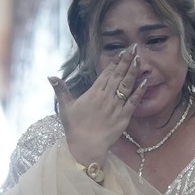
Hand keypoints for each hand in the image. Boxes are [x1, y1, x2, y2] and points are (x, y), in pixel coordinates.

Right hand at [51, 47, 147, 168]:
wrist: (85, 146)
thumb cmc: (74, 127)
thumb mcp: (65, 107)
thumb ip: (60, 90)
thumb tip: (50, 76)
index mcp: (93, 93)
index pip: (106, 73)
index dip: (114, 62)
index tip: (122, 52)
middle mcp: (106, 97)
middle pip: (118, 75)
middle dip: (126, 61)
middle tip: (134, 48)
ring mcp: (116, 106)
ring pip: (127, 85)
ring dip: (133, 71)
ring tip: (139, 59)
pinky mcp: (124, 116)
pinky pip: (133, 101)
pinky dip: (139, 91)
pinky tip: (145, 81)